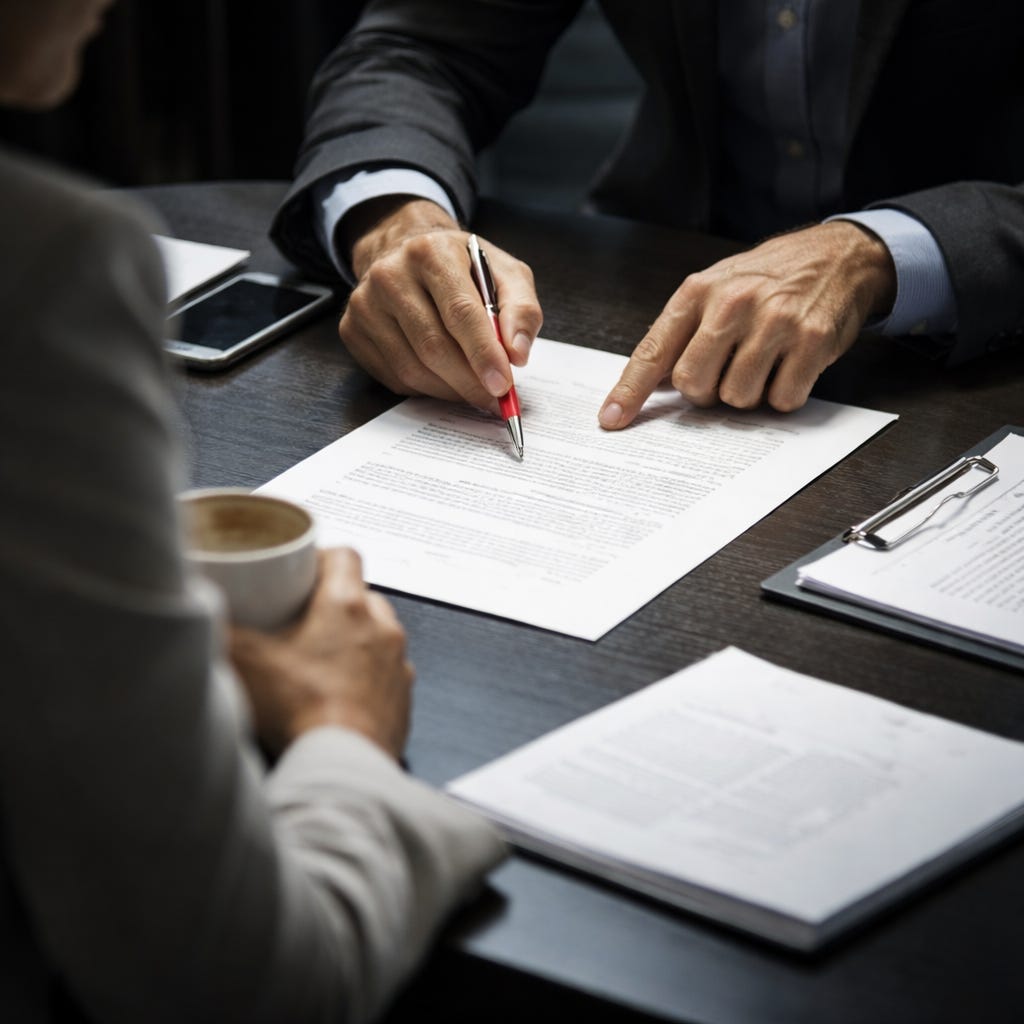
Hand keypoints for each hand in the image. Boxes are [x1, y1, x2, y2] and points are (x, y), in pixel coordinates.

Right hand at [228, 548, 413, 759]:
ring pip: (379, 636)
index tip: (302, 570)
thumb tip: (200, 615)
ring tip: (320, 659)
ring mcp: (397, 665)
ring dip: (356, 640)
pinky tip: (340, 694)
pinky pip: (387, 675)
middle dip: (336, 603)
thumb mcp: (246, 663)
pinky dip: (368, 678)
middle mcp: (382, 629)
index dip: (322, 558)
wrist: (342, 764)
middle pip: (363, 596)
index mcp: (347, 606)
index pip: (346, 556)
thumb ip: (220, 633)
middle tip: (303, 618)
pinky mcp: (402, 699)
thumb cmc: (303, 710)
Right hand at [340, 197, 542, 406]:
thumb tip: (518, 354)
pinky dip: (426, 389)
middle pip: (433, 346)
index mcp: (431, 253)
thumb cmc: (461, 268)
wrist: (405, 253)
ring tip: (473, 390)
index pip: (460, 312)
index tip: (503, 385)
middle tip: (494, 400)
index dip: (483, 354)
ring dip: (450, 390)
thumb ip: (521, 310)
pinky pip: (394, 377)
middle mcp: (390, 275)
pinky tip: (443, 378)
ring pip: (412, 369)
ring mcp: (365, 304)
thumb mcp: (504, 273)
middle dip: (469, 382)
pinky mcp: (352, 329)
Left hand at [598, 221, 896, 424]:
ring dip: (748, 394)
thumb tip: (654, 384)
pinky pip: (782, 399)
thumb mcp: (715, 288)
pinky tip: (790, 366)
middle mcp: (732, 304)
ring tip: (763, 363)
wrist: (838, 254)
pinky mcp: (811, 341)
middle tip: (726, 371)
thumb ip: (683, 333)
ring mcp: (774, 322)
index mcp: (698, 292)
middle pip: (694, 385)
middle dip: (707, 392)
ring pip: (738, 398)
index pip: (653, 352)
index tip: (612, 420)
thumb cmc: (767, 278)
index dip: (630, 392)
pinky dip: (784, 395)